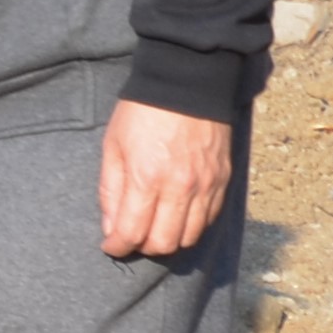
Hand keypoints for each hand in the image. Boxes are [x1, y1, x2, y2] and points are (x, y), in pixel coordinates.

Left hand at [97, 99, 234, 257]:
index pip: (133, 231)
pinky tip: (176, 218)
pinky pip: (208, 222)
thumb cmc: (142, 112)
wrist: (186, 84)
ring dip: (168, 241)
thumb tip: (110, 226)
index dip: (118, 246)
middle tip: (131, 238)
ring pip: (189, 238)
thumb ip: (111, 189)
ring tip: (153, 229)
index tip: (110, 246)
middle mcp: (180, 188)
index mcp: (147, 177)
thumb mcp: (113, 145)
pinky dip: (190, 228)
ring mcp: (205, 187)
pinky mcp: (223, 183)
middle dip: (142, 247)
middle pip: (164, 243)